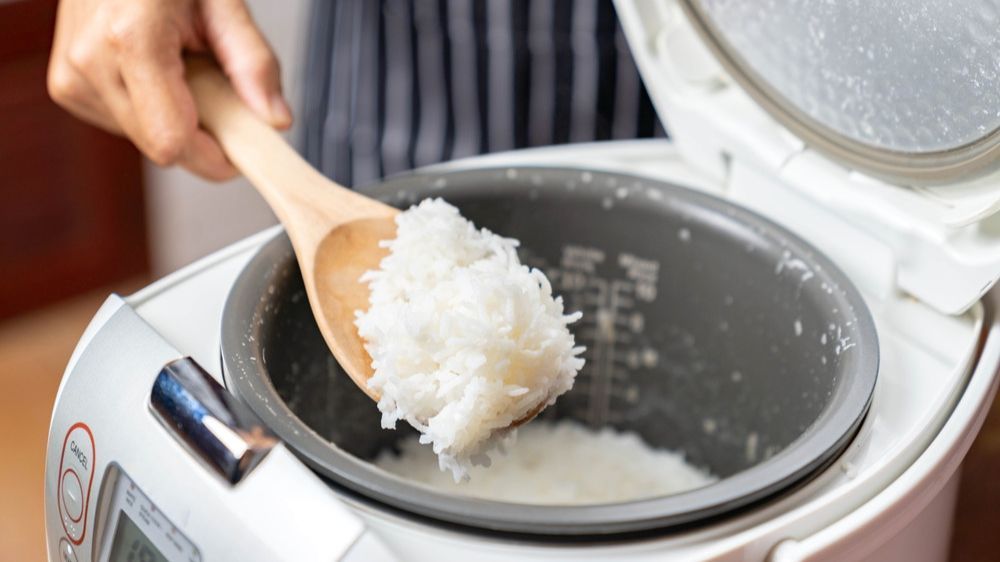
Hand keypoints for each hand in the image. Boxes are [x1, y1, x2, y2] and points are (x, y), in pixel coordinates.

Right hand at [47, 0, 291, 179]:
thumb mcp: (224, 2)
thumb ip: (253, 63)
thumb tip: (275, 120)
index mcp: (131, 40)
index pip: (174, 143)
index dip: (215, 155)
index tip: (241, 144)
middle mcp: (92, 62)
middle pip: (162, 148)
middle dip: (200, 133)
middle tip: (214, 84)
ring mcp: (72, 75)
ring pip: (145, 141)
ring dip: (174, 118)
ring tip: (178, 64)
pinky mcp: (66, 85)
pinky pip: (124, 125)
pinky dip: (149, 108)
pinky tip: (154, 68)